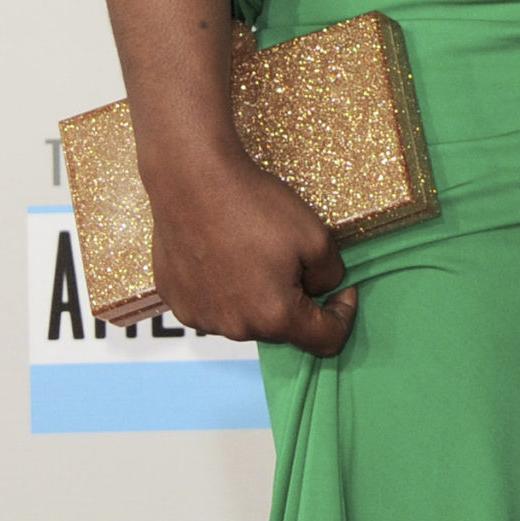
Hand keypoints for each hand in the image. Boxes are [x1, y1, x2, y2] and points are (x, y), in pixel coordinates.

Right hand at [144, 144, 357, 356]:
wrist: (193, 181)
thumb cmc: (257, 207)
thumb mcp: (317, 236)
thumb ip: (330, 274)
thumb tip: (320, 288)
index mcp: (274, 316)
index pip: (325, 340)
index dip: (343, 314)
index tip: (343, 288)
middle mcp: (235, 328)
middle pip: (281, 327)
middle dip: (295, 299)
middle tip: (292, 255)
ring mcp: (200, 318)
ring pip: (245, 316)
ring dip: (257, 295)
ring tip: (252, 250)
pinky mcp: (176, 300)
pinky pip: (212, 304)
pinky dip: (224, 288)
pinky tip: (222, 253)